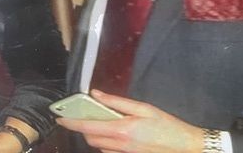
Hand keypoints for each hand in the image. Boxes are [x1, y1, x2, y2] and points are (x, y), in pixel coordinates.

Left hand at [57, 89, 204, 152]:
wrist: (183, 147)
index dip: (72, 122)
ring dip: (93, 134)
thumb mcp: (144, 108)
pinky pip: (108, 151)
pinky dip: (104, 141)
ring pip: (98, 146)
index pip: (89, 126)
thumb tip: (97, 95)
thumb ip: (118, 101)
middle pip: (90, 138)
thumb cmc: (166, 125)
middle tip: (79, 114)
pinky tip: (112, 132)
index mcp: (122, 129)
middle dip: (81, 127)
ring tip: (97, 120)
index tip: (60, 118)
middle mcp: (119, 145)